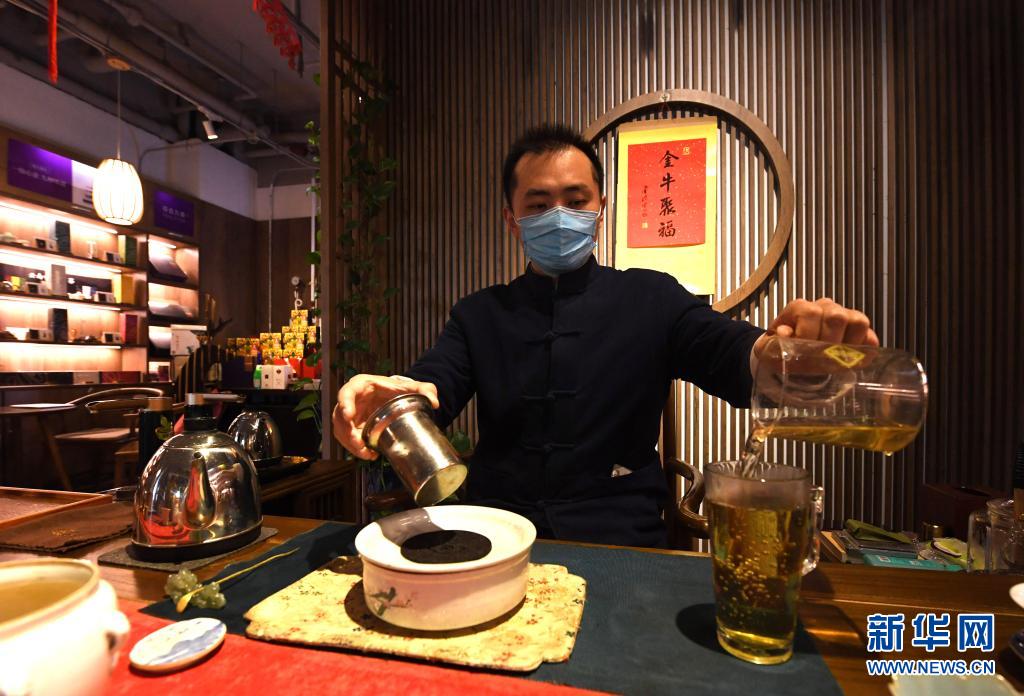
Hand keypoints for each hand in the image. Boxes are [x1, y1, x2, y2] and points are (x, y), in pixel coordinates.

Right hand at [332, 374, 439, 459]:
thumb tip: (434, 402)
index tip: (349, 415)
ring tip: (367, 453)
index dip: (345, 403)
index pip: (347, 391)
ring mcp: (348, 414)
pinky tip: (369, 454)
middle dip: (347, 432)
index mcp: (361, 385)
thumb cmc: (396, 389)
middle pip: (340, 416)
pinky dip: (354, 448)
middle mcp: (351, 399)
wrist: (391, 397)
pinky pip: (346, 439)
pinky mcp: (350, 427)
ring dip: (350, 444)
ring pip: (341, 430)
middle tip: (360, 444)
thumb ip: (425, 389)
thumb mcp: (411, 387)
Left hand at [753, 298, 878, 359]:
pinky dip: (865, 350)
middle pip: (837, 316)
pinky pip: (870, 336)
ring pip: (858, 321)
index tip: (801, 351)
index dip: (808, 335)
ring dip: (849, 344)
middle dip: (829, 342)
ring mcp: (844, 316)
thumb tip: (784, 333)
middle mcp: (824, 307)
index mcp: (801, 308)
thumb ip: (773, 341)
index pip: (811, 313)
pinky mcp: (858, 332)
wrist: (788, 355)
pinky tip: (852, 361)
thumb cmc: (779, 350)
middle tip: (820, 358)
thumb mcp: (769, 349)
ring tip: (835, 358)